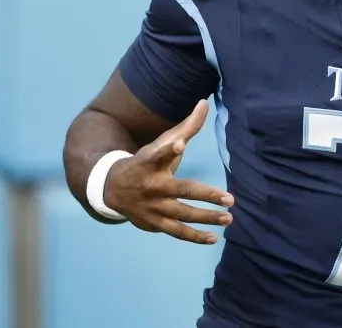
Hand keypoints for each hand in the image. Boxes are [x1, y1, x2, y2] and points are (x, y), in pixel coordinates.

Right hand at [104, 99, 234, 243]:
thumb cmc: (146, 161)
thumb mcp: (161, 143)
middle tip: (230, 199)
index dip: (170, 148)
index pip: (159, 153)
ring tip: (228, 219)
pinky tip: (213, 238)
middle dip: (206, 195)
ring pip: (181, 215)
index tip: (180, 143)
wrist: (111, 188)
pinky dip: (194, 237)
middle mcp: (151, 185)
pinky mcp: (153, 223)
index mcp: (151, 161)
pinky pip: (176, 232)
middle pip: (181, 190)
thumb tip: (205, 103)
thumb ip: (186, 126)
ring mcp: (152, 207)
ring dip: (206, 218)